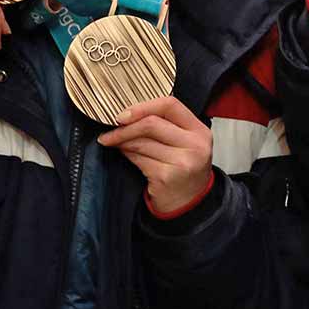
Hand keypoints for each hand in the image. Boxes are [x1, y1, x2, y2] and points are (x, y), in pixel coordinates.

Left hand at [98, 97, 212, 212]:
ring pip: (141, 142)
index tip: (123, 114)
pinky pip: (138, 159)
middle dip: (125, 127)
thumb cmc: (183, 170)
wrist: (189, 204)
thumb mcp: (183, 143)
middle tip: (110, 131)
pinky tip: (125, 155)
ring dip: (122, 141)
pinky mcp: (166, 177)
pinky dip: (127, 155)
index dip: (143, 107)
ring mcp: (181, 162)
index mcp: (199, 131)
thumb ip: (164, 126)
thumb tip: (127, 117)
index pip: (170, 105)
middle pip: (152, 123)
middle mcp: (194, 145)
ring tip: (114, 142)